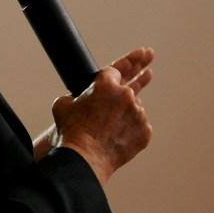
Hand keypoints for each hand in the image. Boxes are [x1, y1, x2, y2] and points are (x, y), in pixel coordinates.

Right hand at [50, 47, 154, 184]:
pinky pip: (138, 127)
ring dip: (125, 114)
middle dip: (141, 67)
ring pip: (133, 109)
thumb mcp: (63, 104)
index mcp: (105, 84)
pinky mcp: (144, 132)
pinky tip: (118, 137)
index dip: (119, 68)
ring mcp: (138, 114)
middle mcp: (125, 95)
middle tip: (150, 54)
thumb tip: (78, 101)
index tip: (138, 55)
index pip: (114, 70)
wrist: (84, 158)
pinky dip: (130, 131)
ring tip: (111, 127)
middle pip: (132, 84)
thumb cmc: (71, 130)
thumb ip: (75, 97)